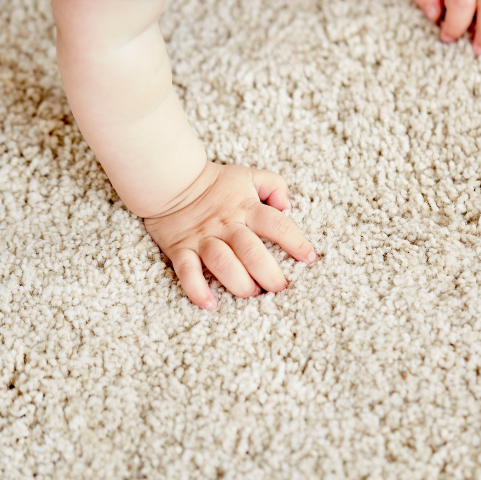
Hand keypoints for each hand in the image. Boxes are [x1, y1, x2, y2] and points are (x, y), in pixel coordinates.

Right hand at [144, 162, 316, 309]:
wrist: (170, 179)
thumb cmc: (215, 183)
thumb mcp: (249, 176)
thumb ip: (274, 186)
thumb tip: (288, 206)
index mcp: (246, 208)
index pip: (276, 223)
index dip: (295, 241)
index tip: (310, 258)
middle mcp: (226, 225)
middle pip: (251, 250)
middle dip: (268, 273)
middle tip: (280, 288)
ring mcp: (203, 238)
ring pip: (222, 262)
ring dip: (238, 283)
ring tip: (251, 294)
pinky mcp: (180, 249)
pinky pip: (187, 272)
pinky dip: (196, 289)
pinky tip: (209, 304)